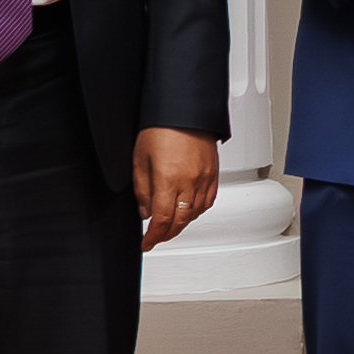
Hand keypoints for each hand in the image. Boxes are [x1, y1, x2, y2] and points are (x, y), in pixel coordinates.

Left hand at [133, 128, 218, 250]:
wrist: (184, 111)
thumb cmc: (160, 128)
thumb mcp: (139, 159)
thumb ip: (141, 189)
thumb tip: (144, 211)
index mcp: (168, 180)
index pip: (161, 220)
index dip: (153, 237)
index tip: (146, 243)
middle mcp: (189, 183)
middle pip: (180, 222)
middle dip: (167, 235)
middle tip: (157, 239)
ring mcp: (204, 179)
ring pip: (195, 214)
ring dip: (182, 224)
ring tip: (171, 226)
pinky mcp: (213, 174)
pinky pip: (208, 202)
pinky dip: (197, 212)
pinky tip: (189, 211)